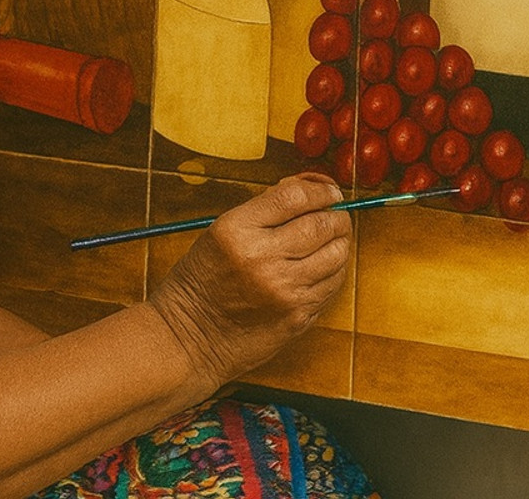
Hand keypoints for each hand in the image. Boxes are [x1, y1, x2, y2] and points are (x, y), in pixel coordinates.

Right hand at [147, 173, 350, 387]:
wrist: (188, 338)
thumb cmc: (202, 281)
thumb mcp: (221, 231)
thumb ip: (264, 210)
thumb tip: (310, 191)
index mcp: (238, 230)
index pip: (294, 197)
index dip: (319, 189)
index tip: (329, 191)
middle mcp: (263, 259)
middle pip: (321, 224)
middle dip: (336, 215)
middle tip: (336, 214)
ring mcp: (283, 291)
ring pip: (335, 254)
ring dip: (340, 242)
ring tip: (334, 239)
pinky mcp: (297, 316)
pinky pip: (332, 285)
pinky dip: (335, 270)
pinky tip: (325, 266)